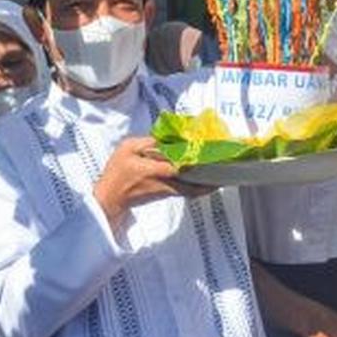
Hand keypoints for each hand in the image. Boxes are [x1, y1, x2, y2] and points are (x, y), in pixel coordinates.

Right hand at [94, 137, 216, 228]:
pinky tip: (209, 182)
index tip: (210, 157)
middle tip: (225, 170)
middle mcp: (163, 181)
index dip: (195, 163)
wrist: (110, 198)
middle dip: (208, 177)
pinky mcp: (167, 194)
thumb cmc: (117, 173)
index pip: (179, 166)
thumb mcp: (127, 149)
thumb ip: (147, 142)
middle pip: (192, 182)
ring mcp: (166, 190)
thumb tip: (167, 138)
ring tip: (222, 176)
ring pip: (192, 189)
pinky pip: (187, 191)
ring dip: (207, 184)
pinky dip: (199, 188)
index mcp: (153, 169)